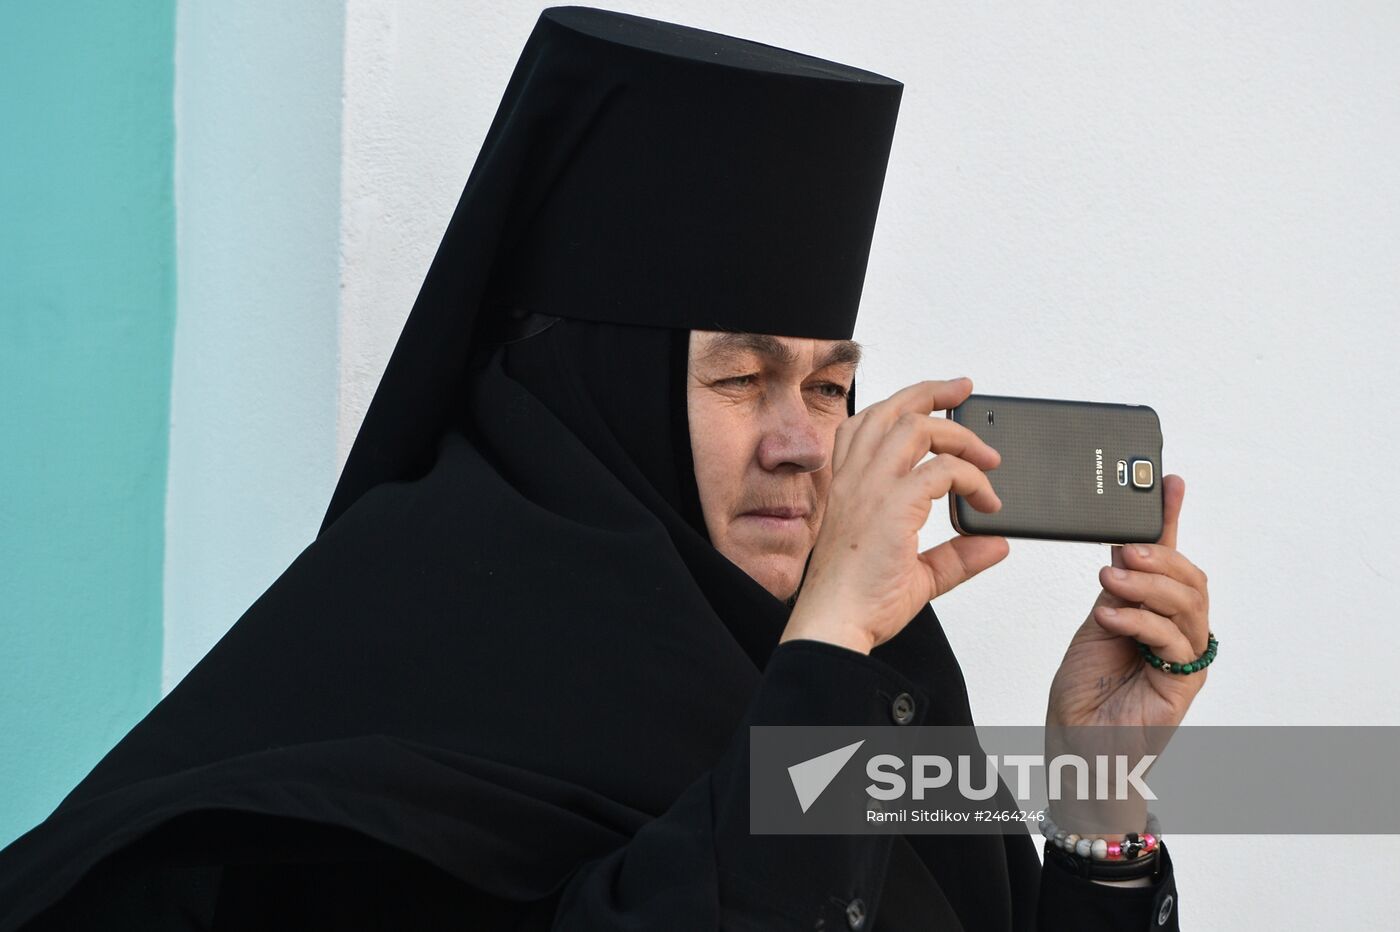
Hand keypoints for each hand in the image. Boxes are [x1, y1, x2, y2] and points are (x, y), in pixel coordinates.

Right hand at [780, 378, 1008, 654]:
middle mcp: (855, 480)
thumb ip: (956, 556)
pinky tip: (985, 500)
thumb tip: (995, 544)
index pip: (870, 423)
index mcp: (848, 487)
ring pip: (916, 427)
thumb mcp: (917, 575)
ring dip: (958, 435)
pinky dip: (972, 478)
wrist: (835, 625)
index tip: (940, 399)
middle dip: (933, 393)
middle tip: (965, 392)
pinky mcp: (891, 506)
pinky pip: (942, 470)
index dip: (905, 403)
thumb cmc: (857, 603)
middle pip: (893, 411)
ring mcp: (870, 489)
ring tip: (988, 457)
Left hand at [1046, 474, 1210, 730]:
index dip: (1170, 518)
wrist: (1078, 743)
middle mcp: (1177, 631)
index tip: (1166, 481)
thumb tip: (1124, 546)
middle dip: (1161, 557)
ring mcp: (1184, 657)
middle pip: (1191, 580)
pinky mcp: (1182, 683)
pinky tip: (1113, 617)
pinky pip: (1174, 642)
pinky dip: (1143, 622)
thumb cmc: (1085, 690)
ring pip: (1188, 606)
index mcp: (1156, 612)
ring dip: (1149, 587)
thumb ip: (1116, 590)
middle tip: (1126, 550)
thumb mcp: (1096, 624)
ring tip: (1112, 581)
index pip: (1169, 558)